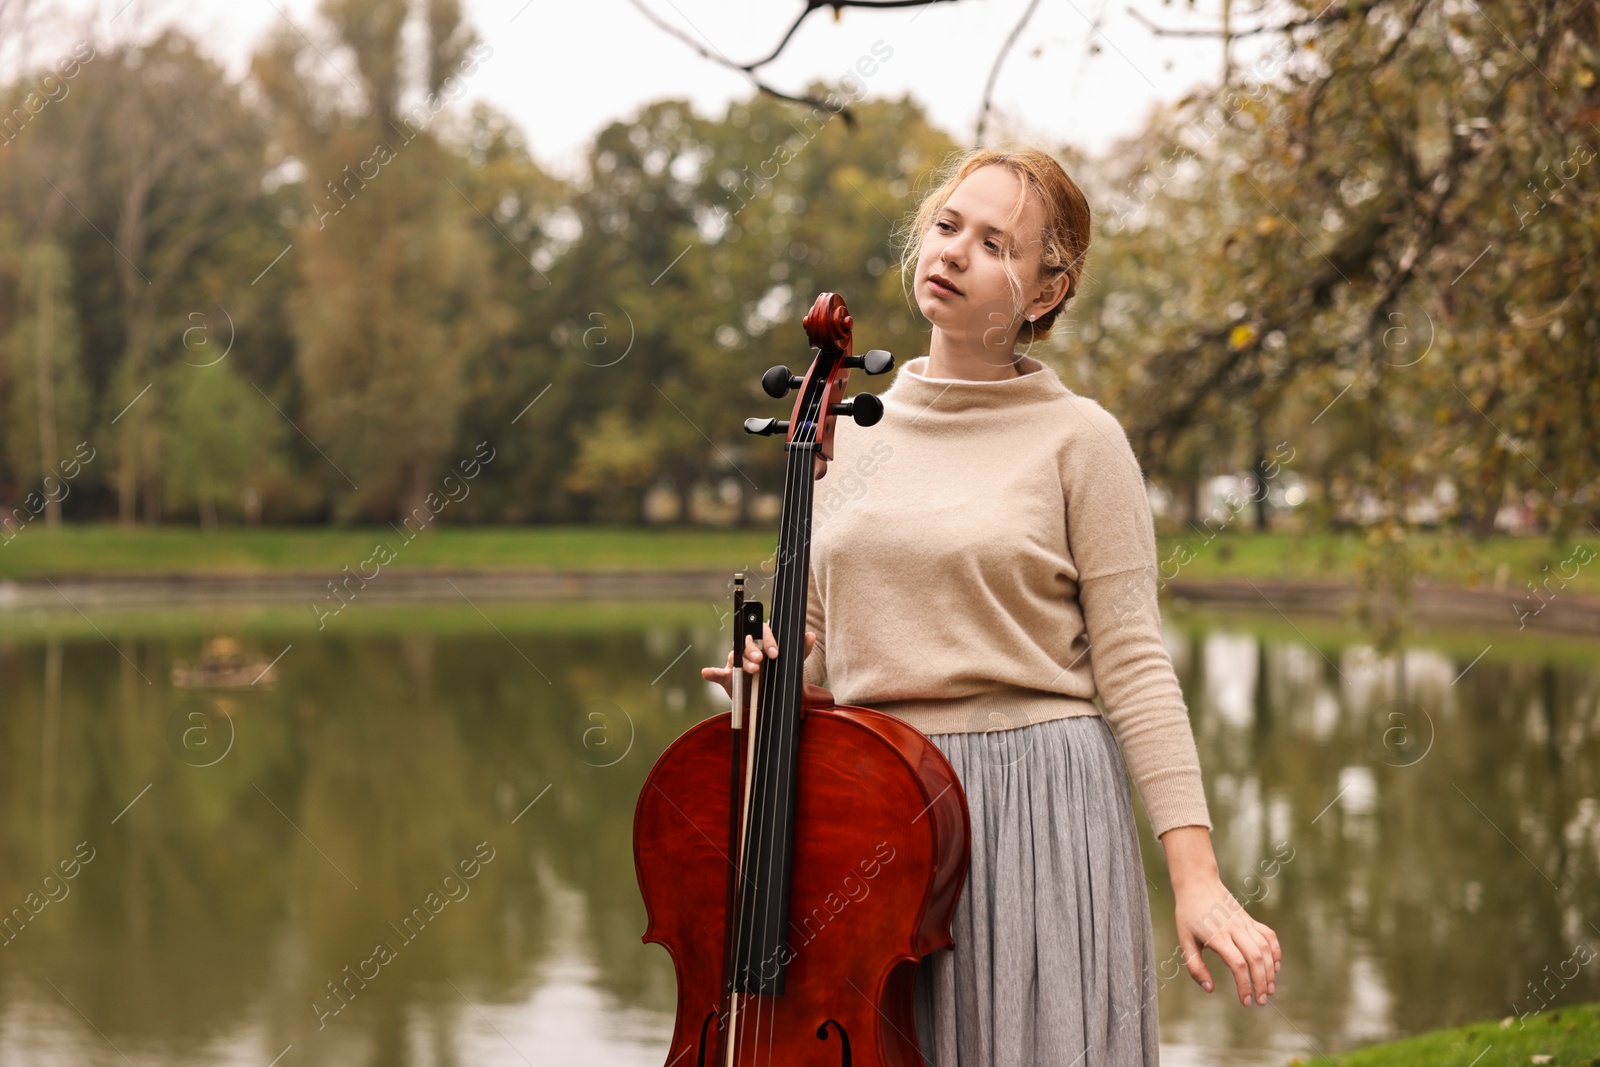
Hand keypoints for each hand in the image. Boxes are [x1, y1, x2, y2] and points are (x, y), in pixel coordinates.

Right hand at [701, 625, 819, 699]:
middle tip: (761, 660)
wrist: (767, 702)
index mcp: (762, 644)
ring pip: (736, 656)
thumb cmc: (776, 679)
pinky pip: (717, 673)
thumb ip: (800, 653)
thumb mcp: (789, 668)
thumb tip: (810, 635)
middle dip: (754, 650)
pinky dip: (711, 672)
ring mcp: (736, 663)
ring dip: (743, 662)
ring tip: (752, 669)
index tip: (775, 653)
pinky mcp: (727, 678)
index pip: (762, 633)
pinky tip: (706, 672)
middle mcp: (747, 650)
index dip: (768, 640)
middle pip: (747, 643)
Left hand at [1174, 877, 1280, 1006]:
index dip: (1244, 985)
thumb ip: (1195, 966)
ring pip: (1265, 949)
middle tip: (1260, 1001)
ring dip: (1270, 971)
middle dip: (1261, 983)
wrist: (1197, 883)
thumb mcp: (1184, 941)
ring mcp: (1245, 923)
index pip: (1238, 964)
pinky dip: (1276, 951)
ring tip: (1269, 990)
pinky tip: (1275, 967)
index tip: (1245, 1001)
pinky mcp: (1250, 919)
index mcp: (1217, 936)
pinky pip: (1269, 935)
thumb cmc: (1188, 914)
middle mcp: (1234, 929)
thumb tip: (1210, 989)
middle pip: (1256, 958)